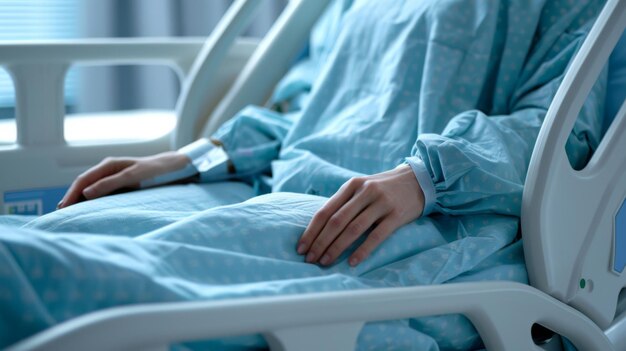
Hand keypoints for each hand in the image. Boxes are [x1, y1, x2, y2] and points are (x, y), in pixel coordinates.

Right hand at [57, 151, 190, 208]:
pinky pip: (103, 194)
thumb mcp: (134, 176)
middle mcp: (109, 170)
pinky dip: (93, 202)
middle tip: (61, 215)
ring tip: (70, 216)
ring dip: (80, 201)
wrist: (176, 169)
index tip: (63, 208)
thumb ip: (111, 183)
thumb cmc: (156, 170)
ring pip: (92, 190)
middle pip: (84, 185)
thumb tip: (86, 193)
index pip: (83, 180)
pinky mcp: (122, 186)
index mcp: (109, 165)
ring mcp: (115, 178)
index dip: (71, 194)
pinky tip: (90, 212)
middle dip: (71, 198)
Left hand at [297, 164, 424, 266]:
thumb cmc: (384, 188)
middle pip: (336, 221)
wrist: (418, 180)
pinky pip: (376, 236)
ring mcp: (381, 203)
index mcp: (351, 185)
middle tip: (310, 259)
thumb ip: (344, 203)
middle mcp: (364, 192)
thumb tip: (319, 229)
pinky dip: (363, 250)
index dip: (311, 231)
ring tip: (326, 262)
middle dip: (320, 243)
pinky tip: (352, 262)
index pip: (325, 211)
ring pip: (353, 229)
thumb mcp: (362, 187)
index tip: (301, 248)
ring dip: (337, 248)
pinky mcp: (396, 215)